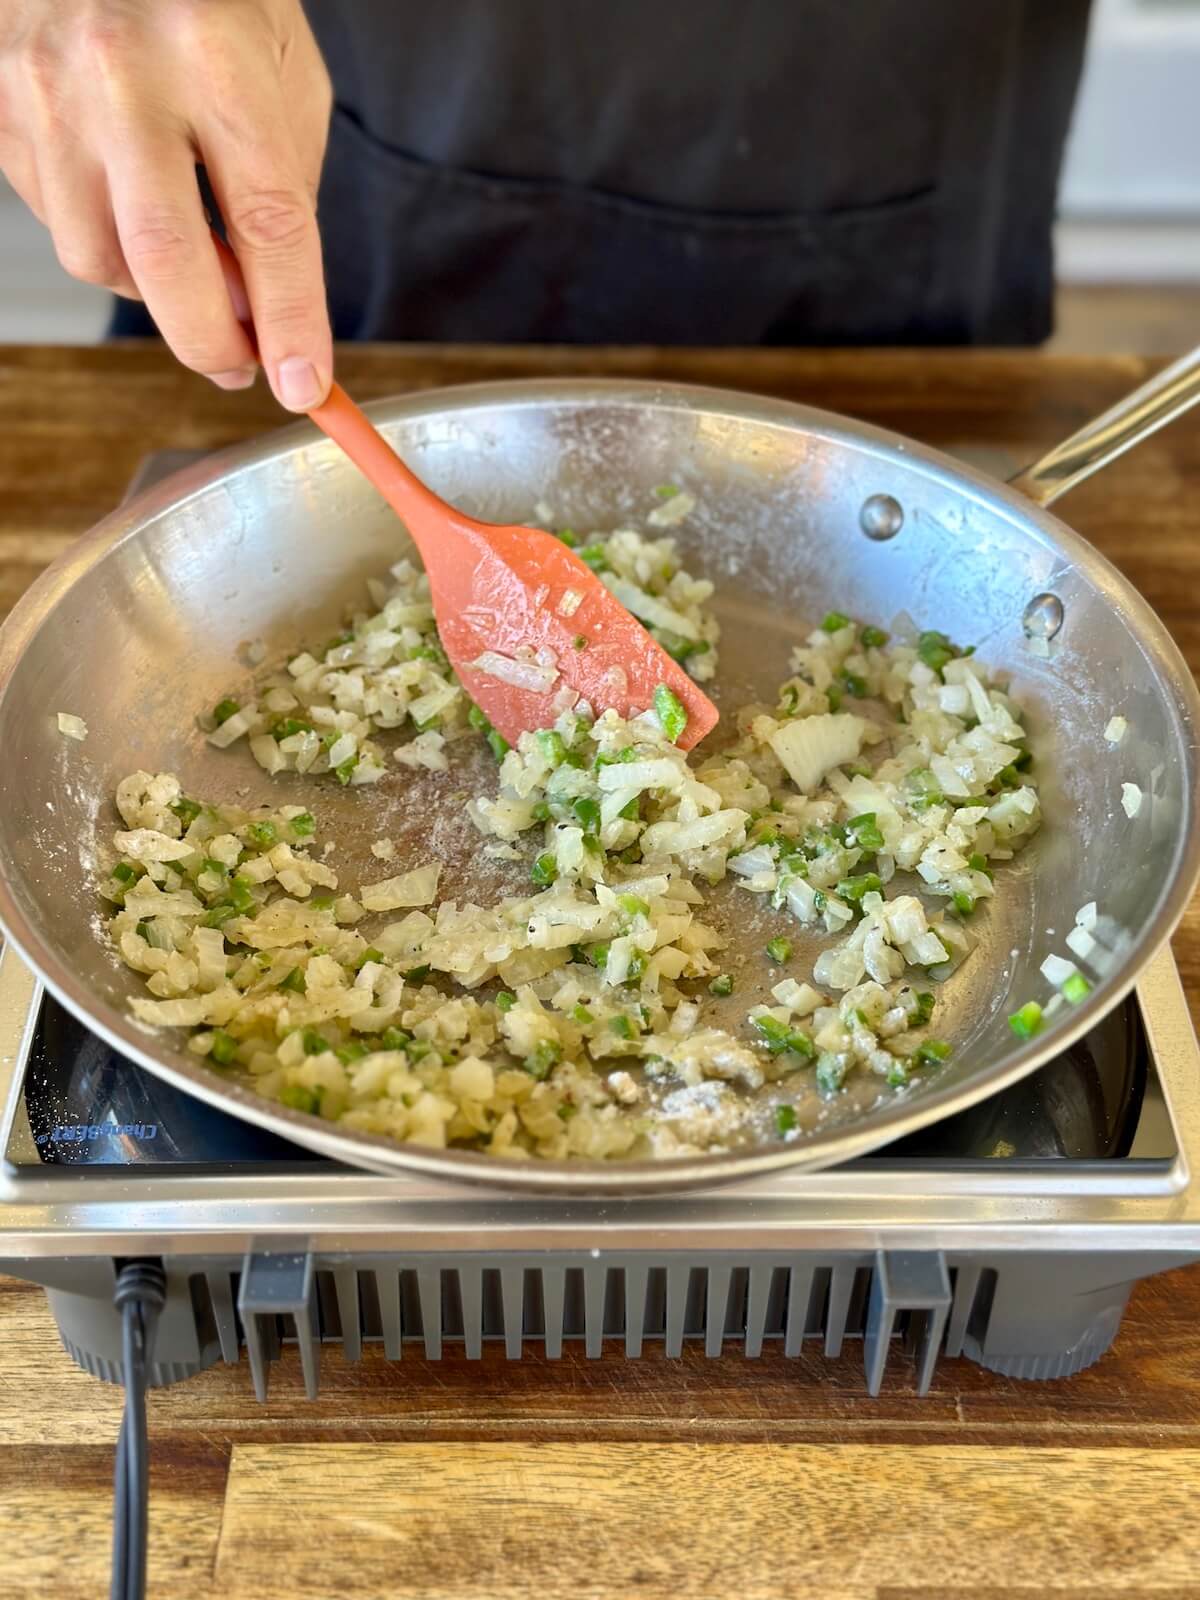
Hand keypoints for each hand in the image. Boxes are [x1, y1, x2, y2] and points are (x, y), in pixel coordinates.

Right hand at [0, 0, 332, 408]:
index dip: (289, 321)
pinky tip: (130, 200)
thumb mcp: (283, 75)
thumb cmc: (210, 0)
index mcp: (215, 54)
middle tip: (241, 367)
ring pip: (100, 257)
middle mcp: (121, 71)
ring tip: (190, 259)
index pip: (266, 223)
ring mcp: (46, 87)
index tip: (306, 384)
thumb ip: (279, 193)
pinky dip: (107, 240)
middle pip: (164, 260)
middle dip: (209, 341)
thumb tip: (262, 311)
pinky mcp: (0, 105)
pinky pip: (59, 222)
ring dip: (155, 290)